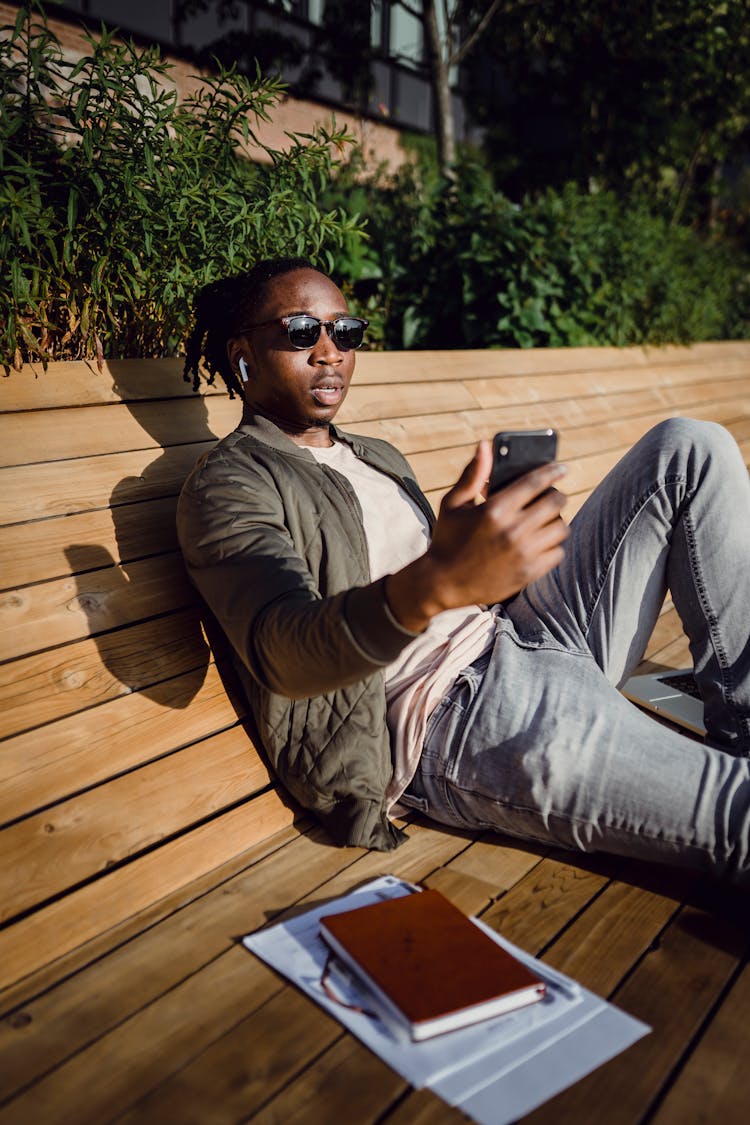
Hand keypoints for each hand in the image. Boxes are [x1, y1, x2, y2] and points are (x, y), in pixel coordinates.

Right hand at [386, 441, 567, 631]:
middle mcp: (513, 530)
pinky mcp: (529, 573)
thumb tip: (486, 444)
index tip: (561, 468)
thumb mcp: (454, 503)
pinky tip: (542, 542)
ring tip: (545, 520)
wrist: (442, 583)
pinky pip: (557, 553)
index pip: (535, 482)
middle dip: (557, 495)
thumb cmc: (448, 538)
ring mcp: (523, 553)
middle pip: (555, 503)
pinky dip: (553, 545)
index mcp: (494, 510)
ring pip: (560, 528)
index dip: (553, 471)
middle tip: (553, 496)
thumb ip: (473, 474)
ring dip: (556, 521)